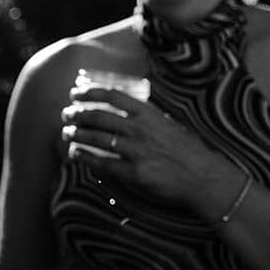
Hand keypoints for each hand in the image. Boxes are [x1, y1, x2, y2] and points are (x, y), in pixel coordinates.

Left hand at [61, 85, 238, 218]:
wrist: (203, 176)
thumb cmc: (188, 149)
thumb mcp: (168, 123)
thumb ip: (147, 116)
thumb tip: (125, 108)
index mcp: (149, 114)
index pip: (113, 96)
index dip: (90, 92)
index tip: (76, 93)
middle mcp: (140, 129)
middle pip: (100, 116)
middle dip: (78, 114)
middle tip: (66, 115)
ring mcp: (137, 151)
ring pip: (97, 138)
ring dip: (77, 134)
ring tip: (66, 133)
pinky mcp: (135, 172)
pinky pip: (104, 163)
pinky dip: (86, 157)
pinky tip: (75, 154)